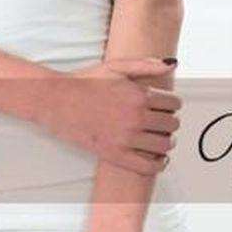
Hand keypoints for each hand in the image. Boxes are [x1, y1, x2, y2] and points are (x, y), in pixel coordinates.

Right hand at [36, 57, 180, 175]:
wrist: (57, 100)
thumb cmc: (85, 82)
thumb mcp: (116, 67)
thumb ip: (146, 65)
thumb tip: (172, 65)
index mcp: (138, 95)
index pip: (174, 104)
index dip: (172, 104)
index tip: (166, 105)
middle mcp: (136, 118)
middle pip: (172, 125)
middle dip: (170, 122)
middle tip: (162, 121)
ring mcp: (126, 139)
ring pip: (164, 146)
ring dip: (167, 142)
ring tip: (160, 138)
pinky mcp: (116, 155)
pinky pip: (148, 166)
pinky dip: (159, 164)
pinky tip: (157, 157)